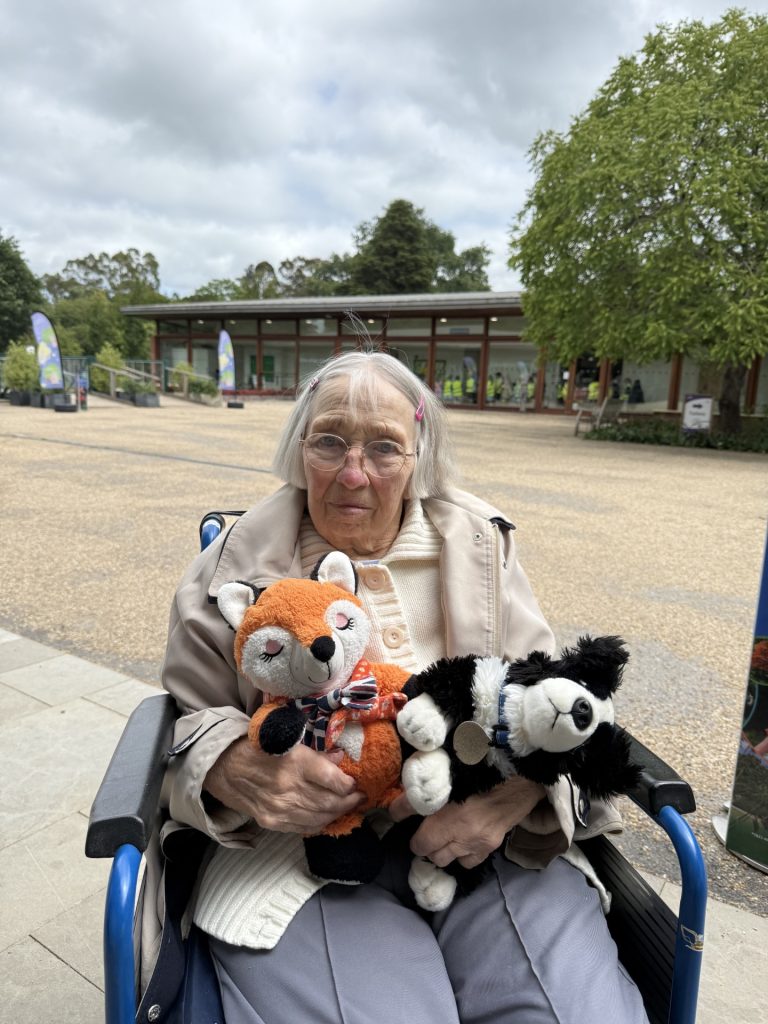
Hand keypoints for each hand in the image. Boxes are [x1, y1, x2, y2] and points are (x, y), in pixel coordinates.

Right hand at [204, 736, 364, 832]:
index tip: (355, 783)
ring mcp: (279, 808)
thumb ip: (315, 752)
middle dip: (349, 801)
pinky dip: (320, 824)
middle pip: (329, 802)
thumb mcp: (287, 740)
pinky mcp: (272, 821)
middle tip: (360, 797)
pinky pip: (304, 827)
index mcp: (294, 762)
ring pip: (319, 817)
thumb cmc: (257, 747)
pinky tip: (327, 817)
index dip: (349, 785)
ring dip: (338, 814)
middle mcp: (288, 787)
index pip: (332, 780)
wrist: (223, 767)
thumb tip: (340, 758)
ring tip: (348, 807)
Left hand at [406, 776, 545, 868]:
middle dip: (422, 839)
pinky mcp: (490, 846)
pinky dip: (461, 853)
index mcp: (448, 811)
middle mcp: (461, 833)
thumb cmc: (483, 764)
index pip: (414, 830)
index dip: (402, 819)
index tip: (400, 813)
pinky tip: (463, 839)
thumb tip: (404, 792)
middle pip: (428, 851)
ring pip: (445, 859)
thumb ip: (425, 781)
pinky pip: (467, 861)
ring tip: (443, 833)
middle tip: (424, 823)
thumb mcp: (448, 767)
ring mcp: (477, 842)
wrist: (522, 773)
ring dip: (441, 848)